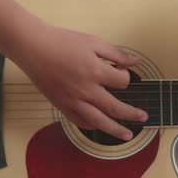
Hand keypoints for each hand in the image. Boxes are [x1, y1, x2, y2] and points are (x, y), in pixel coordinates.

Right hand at [11, 24, 147, 140]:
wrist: (33, 48)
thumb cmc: (63, 42)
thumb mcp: (93, 42)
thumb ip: (116, 53)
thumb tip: (135, 61)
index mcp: (95, 71)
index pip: (122, 82)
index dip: (126, 77)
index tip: (121, 72)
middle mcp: (86, 90)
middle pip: (115, 108)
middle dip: (131, 114)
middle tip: (143, 117)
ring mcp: (73, 100)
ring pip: (98, 121)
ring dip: (115, 130)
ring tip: (127, 135)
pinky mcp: (61, 105)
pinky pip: (79, 121)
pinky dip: (91, 126)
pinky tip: (99, 126)